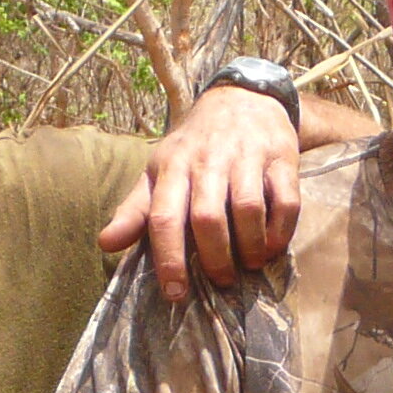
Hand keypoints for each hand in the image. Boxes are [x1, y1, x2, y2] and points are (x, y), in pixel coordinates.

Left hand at [98, 85, 301, 299]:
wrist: (243, 98)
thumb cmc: (195, 146)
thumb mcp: (159, 171)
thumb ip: (135, 210)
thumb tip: (106, 244)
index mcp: (172, 167)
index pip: (164, 217)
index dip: (168, 258)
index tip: (175, 293)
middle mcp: (208, 161)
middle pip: (208, 218)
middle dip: (215, 259)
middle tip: (221, 281)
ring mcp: (246, 158)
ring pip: (248, 210)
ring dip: (250, 248)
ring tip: (249, 264)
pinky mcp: (281, 159)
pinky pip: (286, 203)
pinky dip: (280, 232)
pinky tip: (271, 245)